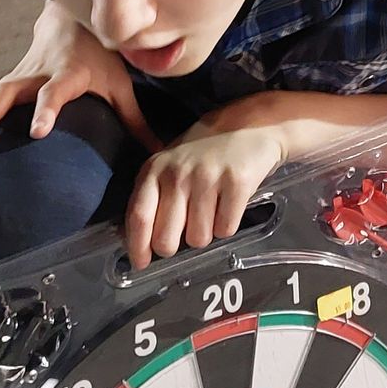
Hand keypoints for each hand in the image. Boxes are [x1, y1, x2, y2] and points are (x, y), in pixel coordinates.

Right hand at [0, 0, 162, 153]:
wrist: (74, 19)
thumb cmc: (102, 56)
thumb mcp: (121, 83)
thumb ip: (136, 119)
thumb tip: (159, 153)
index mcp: (67, 72)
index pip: (55, 91)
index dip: (46, 108)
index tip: (36, 130)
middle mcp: (38, 73)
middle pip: (9, 91)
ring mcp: (19, 76)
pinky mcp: (8, 81)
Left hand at [124, 121, 284, 268]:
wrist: (250, 124)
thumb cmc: (204, 150)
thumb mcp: (170, 164)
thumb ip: (153, 197)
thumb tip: (136, 241)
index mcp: (155, 169)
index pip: (139, 216)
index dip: (138, 246)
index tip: (142, 263)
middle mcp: (178, 173)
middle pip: (166, 239)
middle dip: (175, 246)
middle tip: (185, 232)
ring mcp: (207, 177)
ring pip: (199, 239)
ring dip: (207, 232)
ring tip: (212, 207)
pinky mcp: (236, 183)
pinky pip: (226, 229)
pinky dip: (228, 224)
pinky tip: (229, 203)